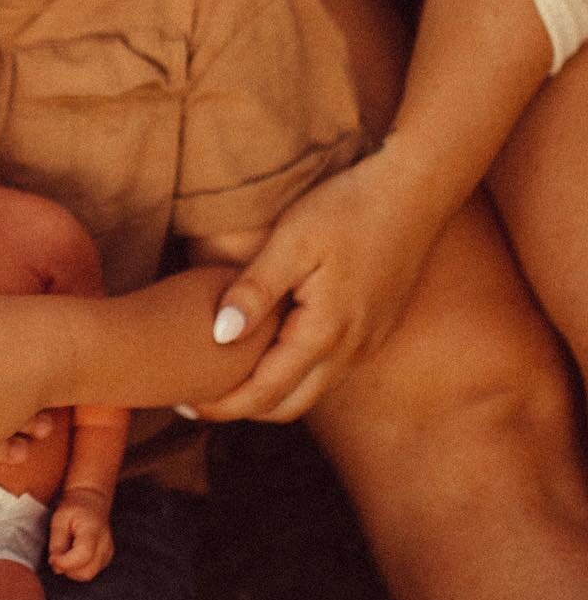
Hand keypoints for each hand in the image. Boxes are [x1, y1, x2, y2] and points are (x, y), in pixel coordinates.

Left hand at [48, 488, 115, 580]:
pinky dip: (79, 568)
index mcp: (93, 531)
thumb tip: (55, 566)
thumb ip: (57, 543)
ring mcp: (108, 553)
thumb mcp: (59, 519)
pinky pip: (91, 571)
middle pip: (86, 572)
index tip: (52, 559)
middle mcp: (104, 544)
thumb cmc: (74, 507)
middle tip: (57, 555)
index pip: (83, 556)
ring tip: (66, 551)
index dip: (65, 562)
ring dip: (72, 570)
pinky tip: (74, 553)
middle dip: (67, 569)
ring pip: (88, 575)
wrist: (91, 500)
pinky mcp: (106, 558)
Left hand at [195, 146, 440, 421]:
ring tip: (225, 376)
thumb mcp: (291, 244)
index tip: (184, 406)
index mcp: (325, 334)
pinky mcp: (375, 328)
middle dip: (242, 408)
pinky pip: (328, 368)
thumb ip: (254, 291)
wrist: (415, 191)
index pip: (265, 392)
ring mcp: (368, 342)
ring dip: (269, 392)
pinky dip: (293, 372)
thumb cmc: (348, 210)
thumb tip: (219, 336)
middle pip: (288, 404)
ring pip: (311, 388)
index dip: (222, 405)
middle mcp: (351, 350)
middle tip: (197, 400)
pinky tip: (267, 349)